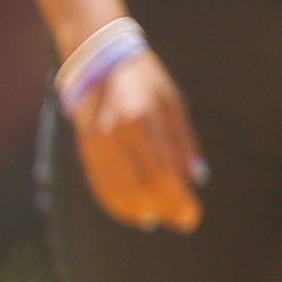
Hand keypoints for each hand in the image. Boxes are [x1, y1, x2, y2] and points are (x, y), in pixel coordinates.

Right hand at [73, 48, 207, 232]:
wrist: (98, 61)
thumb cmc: (144, 81)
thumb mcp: (172, 103)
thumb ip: (183, 143)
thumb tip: (196, 181)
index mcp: (140, 118)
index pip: (161, 173)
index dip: (178, 201)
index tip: (192, 217)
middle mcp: (113, 134)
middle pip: (141, 188)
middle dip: (165, 209)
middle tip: (183, 220)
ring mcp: (95, 144)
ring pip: (119, 193)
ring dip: (142, 211)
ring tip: (160, 216)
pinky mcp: (85, 151)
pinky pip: (101, 188)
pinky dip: (120, 206)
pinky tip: (137, 212)